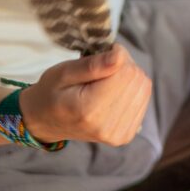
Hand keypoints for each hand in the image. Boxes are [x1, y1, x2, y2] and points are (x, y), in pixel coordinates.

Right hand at [21, 42, 152, 146]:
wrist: (46, 122)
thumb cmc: (51, 93)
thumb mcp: (63, 72)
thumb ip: (93, 65)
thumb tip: (121, 56)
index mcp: (89, 111)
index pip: (126, 73)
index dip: (117, 55)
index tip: (102, 54)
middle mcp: (106, 127)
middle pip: (137, 80)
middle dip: (124, 66)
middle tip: (102, 67)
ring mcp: (117, 135)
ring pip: (144, 88)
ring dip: (128, 78)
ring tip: (106, 80)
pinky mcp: (124, 136)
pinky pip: (143, 101)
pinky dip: (131, 91)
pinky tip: (112, 93)